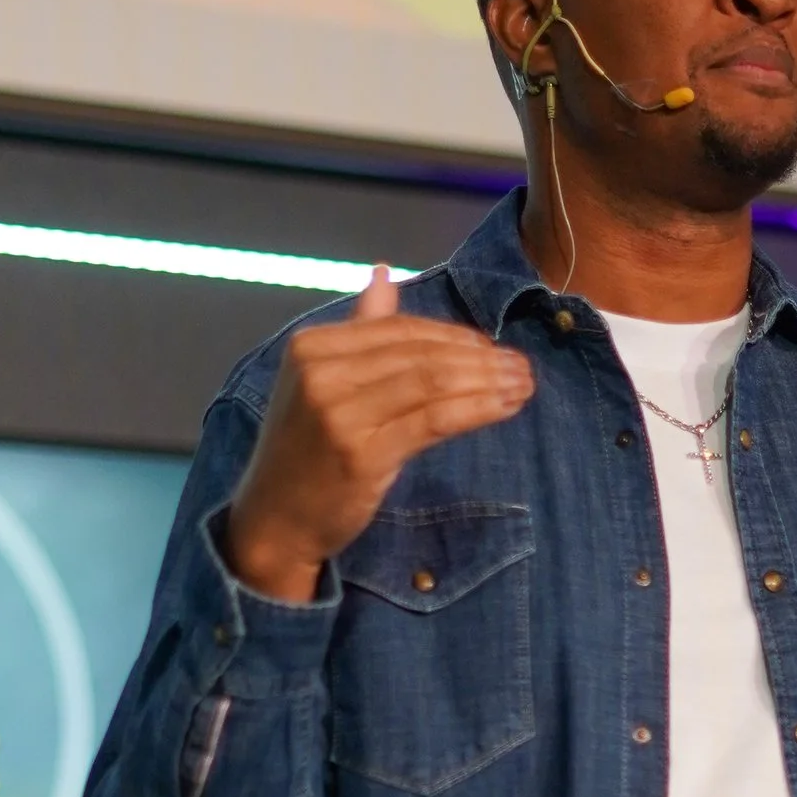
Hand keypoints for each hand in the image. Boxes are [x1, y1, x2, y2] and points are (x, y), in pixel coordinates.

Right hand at [221, 268, 533, 602]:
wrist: (275, 522)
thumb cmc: (304, 457)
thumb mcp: (321, 384)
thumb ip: (359, 331)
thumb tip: (384, 274)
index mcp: (313, 347)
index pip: (398, 329)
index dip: (452, 335)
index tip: (491, 347)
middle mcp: (322, 373)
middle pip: (420, 353)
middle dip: (479, 357)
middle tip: (522, 366)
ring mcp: (340, 414)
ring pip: (432, 382)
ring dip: (486, 380)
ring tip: (522, 385)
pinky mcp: (363, 454)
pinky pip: (435, 420)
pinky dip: (477, 409)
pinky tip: (504, 408)